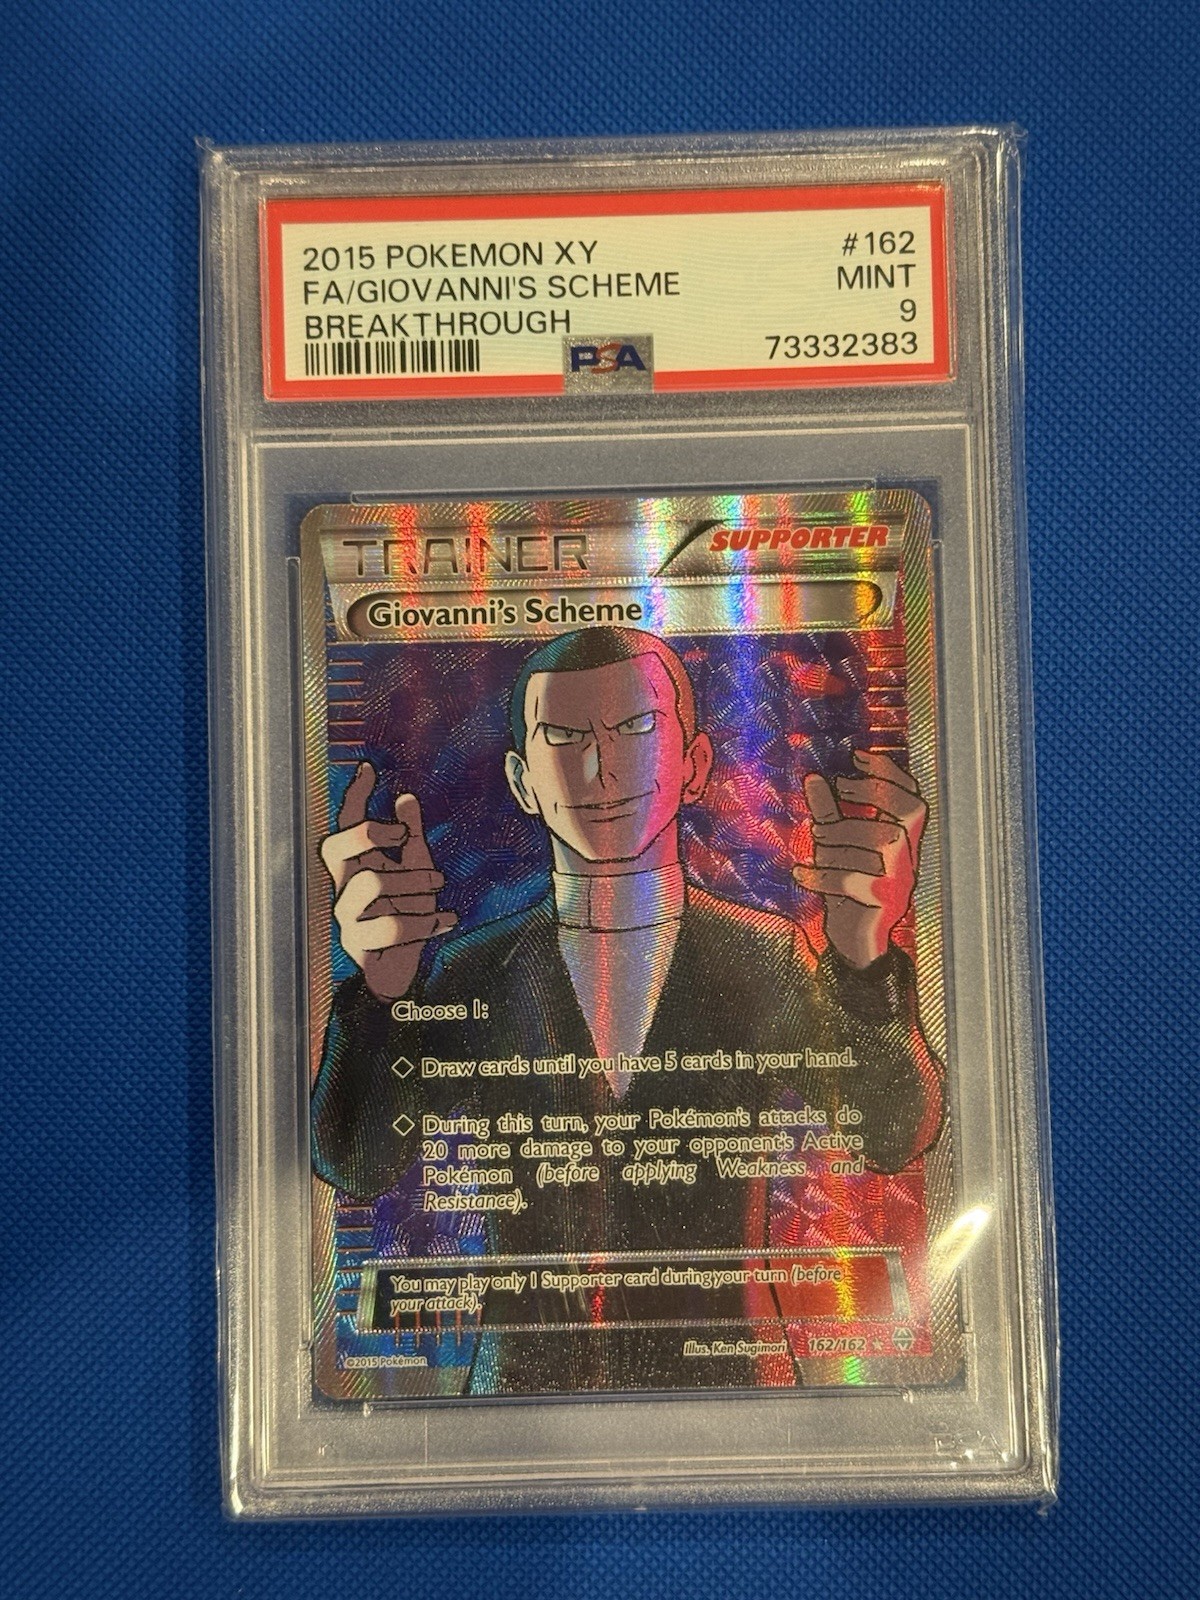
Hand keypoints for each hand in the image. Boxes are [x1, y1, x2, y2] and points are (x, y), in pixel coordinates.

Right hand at [320, 761, 457, 1000]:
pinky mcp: (358, 945)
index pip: (345, 825)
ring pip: (371, 882)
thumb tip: (406, 797)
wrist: (403, 974)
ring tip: (440, 889)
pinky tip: (449, 920)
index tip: (369, 769)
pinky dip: (427, 921)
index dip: (353, 797)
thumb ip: (411, 838)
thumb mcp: (417, 872)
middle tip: (405, 837)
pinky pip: (390, 925)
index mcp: (357, 866)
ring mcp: (346, 916)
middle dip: (370, 834)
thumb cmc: (409, 916)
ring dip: (414, 882)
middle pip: (335, 846)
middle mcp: (343, 887)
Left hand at [793, 749, 926, 968]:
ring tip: (814, 846)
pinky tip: (799, 874)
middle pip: (901, 817)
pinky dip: (820, 875)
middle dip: (867, 799)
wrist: (855, 942)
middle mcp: (908, 858)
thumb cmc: (847, 888)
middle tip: (837, 790)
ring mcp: (900, 881)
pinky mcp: (883, 903)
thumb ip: (828, 813)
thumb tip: (813, 777)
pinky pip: (852, 881)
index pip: (913, 799)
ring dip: (835, 842)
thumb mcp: (834, 846)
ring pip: (873, 848)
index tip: (857, 756)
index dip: (892, 775)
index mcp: (902, 840)